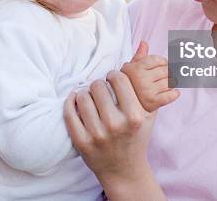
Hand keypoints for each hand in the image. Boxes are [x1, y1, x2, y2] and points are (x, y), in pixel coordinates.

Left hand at [63, 68, 154, 189]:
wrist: (124, 171)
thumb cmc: (137, 136)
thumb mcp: (147, 111)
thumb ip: (144, 79)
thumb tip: (144, 45)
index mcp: (135, 116)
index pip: (119, 79)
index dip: (114, 75)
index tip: (113, 80)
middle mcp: (116, 125)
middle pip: (99, 86)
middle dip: (99, 84)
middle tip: (101, 90)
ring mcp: (97, 135)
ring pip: (83, 97)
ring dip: (85, 93)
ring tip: (91, 96)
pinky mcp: (81, 142)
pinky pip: (69, 113)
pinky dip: (71, 102)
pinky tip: (76, 101)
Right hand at [121, 41, 179, 111]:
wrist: (125, 106)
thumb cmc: (130, 84)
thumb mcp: (130, 69)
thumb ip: (139, 56)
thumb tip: (144, 42)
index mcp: (136, 68)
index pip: (158, 60)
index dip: (164, 62)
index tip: (163, 66)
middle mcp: (141, 78)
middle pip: (166, 70)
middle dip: (169, 72)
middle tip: (166, 76)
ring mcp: (147, 90)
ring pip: (170, 82)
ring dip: (172, 83)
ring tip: (166, 85)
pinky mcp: (153, 102)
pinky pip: (171, 95)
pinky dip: (175, 94)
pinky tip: (172, 93)